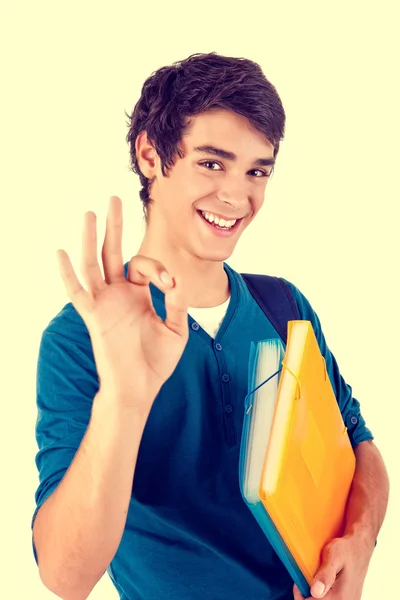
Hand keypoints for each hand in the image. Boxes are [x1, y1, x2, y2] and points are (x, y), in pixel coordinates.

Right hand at [56, 196, 188, 408]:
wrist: (140, 389)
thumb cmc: (156, 362)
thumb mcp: (176, 329)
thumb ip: (178, 304)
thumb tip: (177, 281)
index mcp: (139, 296)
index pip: (145, 266)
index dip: (159, 269)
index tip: (170, 285)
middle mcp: (120, 295)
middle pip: (114, 253)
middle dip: (115, 226)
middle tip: (114, 199)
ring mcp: (105, 304)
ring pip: (95, 264)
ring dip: (93, 240)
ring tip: (91, 214)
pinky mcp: (95, 317)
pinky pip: (78, 292)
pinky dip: (68, 274)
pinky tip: (62, 252)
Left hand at [292, 535, 371, 599]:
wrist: (360, 548)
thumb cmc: (346, 550)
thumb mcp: (333, 556)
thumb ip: (325, 575)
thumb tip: (315, 592)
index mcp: (340, 596)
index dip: (301, 594)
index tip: (300, 580)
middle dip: (307, 595)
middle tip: (307, 579)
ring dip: (316, 595)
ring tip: (316, 580)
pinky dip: (323, 594)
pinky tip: (324, 584)